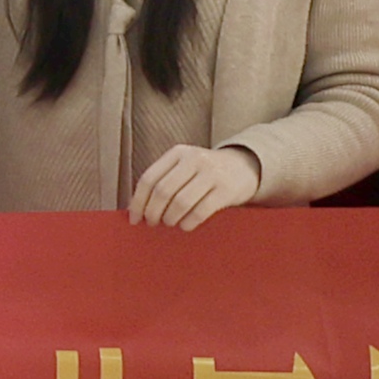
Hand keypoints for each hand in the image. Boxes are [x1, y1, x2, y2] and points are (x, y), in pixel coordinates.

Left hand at [124, 143, 264, 233]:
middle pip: (162, 191)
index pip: (148, 179)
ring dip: (170, 219)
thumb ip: (163, 180)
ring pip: (180, 202)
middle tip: (152, 223)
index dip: (138, 202)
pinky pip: (200, 211)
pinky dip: (188, 223)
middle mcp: (194, 159)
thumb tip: (136, 210)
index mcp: (178, 152)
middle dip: (153, 212)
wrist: (244, 167)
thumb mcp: (183, 166)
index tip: (134, 219)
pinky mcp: (226, 189)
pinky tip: (185, 225)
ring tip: (170, 223)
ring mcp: (212, 173)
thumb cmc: (204, 173)